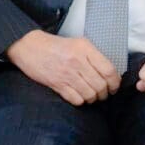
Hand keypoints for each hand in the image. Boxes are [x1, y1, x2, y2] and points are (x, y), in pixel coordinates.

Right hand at [5, 30, 120, 106]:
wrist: (30, 47)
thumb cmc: (55, 46)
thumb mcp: (77, 43)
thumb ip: (93, 55)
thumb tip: (109, 73)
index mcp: (84, 48)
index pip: (109, 70)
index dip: (115, 82)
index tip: (114, 86)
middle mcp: (77, 61)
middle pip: (101, 85)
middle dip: (105, 93)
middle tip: (103, 94)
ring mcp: (67, 74)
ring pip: (90, 94)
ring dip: (93, 99)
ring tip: (92, 96)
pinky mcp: (57, 84)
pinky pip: (76, 100)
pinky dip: (81, 101)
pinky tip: (80, 97)